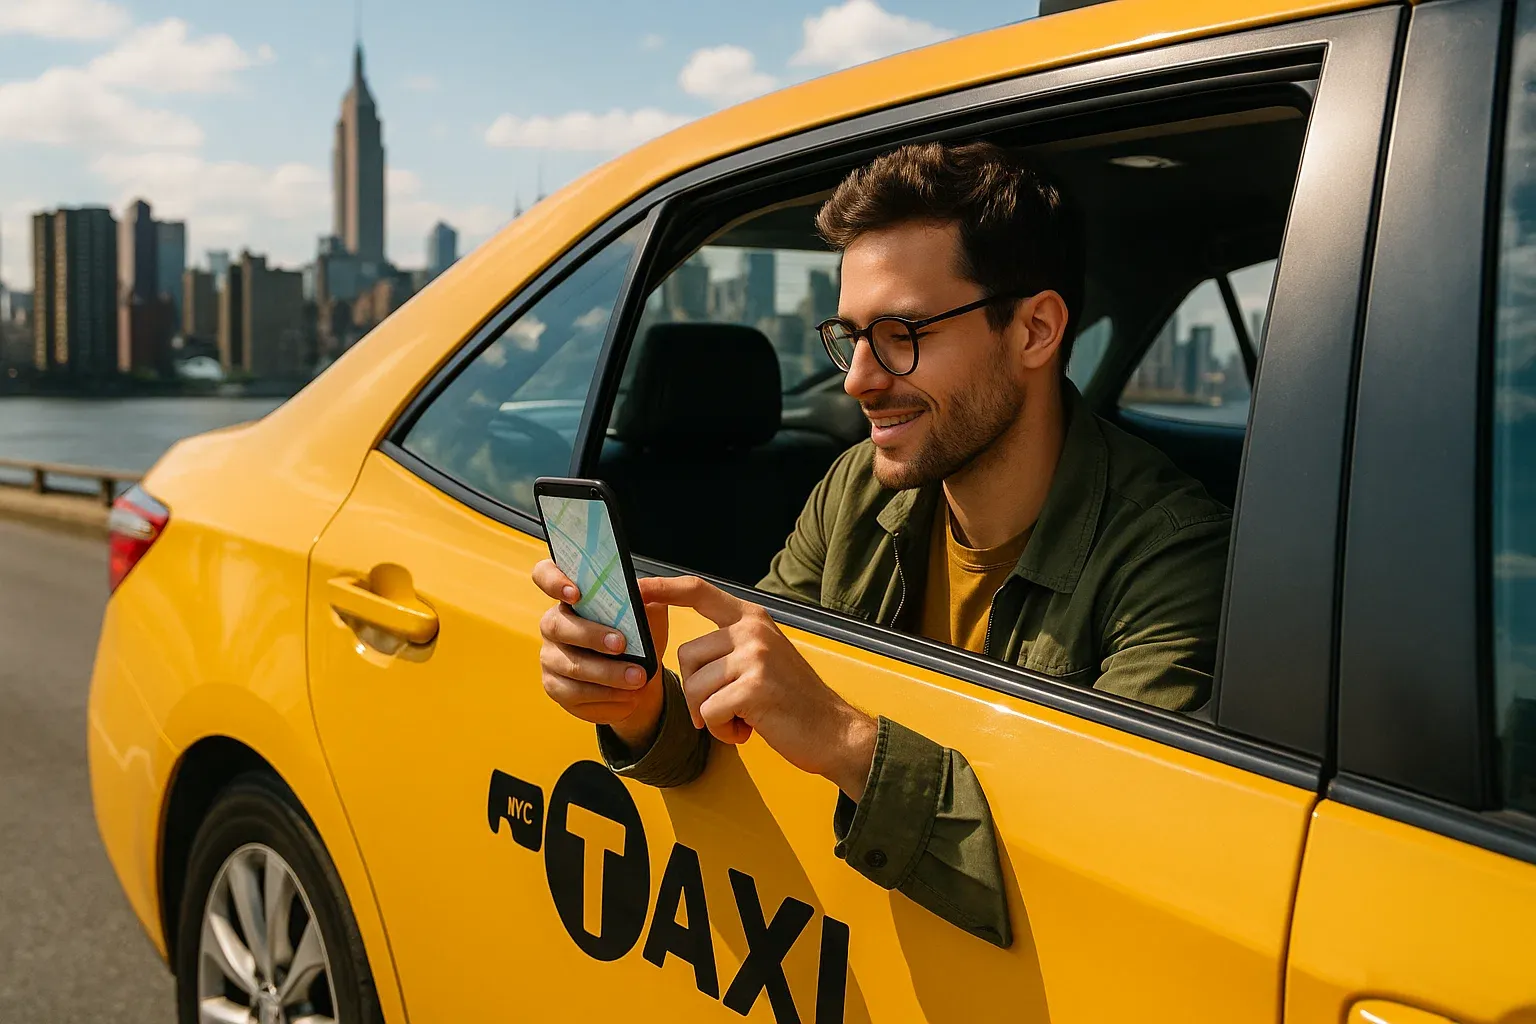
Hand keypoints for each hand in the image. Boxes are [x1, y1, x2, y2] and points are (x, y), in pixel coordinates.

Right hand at [533, 559, 670, 752]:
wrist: (641, 676)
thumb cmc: (639, 636)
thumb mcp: (649, 613)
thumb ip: (645, 597)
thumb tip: (641, 591)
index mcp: (570, 597)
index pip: (544, 575)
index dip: (553, 580)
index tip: (576, 593)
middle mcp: (553, 624)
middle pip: (559, 626)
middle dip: (592, 636)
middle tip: (622, 645)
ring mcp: (550, 657)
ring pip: (571, 666)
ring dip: (607, 674)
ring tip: (637, 678)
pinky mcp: (555, 687)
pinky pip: (576, 694)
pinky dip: (606, 696)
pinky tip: (628, 696)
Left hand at [645, 575, 878, 799]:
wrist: (834, 732)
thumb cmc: (792, 701)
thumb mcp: (763, 658)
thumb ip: (729, 647)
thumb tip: (686, 655)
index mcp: (751, 618)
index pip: (698, 592)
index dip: (663, 589)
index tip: (637, 588)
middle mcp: (752, 630)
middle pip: (686, 656)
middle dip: (696, 691)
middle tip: (729, 707)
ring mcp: (754, 657)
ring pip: (694, 688)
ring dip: (710, 715)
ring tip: (743, 718)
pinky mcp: (754, 688)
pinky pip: (709, 713)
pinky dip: (722, 731)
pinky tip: (748, 730)